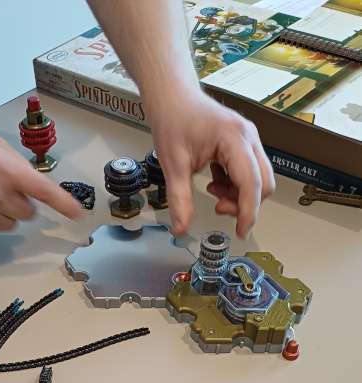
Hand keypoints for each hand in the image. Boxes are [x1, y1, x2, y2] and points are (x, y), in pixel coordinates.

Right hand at [0, 117, 82, 236]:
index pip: (45, 192)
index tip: (79, 215)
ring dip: (1, 214)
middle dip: (19, 204)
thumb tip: (33, 185)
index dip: (65, 205)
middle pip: (28, 214)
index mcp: (7, 169)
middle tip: (1, 189)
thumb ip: (16, 166)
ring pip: (9, 225)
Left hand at [148, 88, 274, 237]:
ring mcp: (249, 140)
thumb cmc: (174, 120)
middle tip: (218, 208)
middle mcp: (248, 137)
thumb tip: (181, 228)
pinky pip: (249, 173)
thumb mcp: (172, 164)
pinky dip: (235, 185)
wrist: (173, 98)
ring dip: (238, 195)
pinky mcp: (244, 144)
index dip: (249, 212)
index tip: (241, 231)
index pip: (252, 183)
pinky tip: (215, 181)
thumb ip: (179, 199)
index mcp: (234, 139)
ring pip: (258, 180)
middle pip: (263, 184)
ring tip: (212, 191)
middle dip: (244, 204)